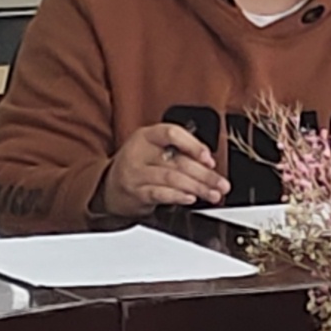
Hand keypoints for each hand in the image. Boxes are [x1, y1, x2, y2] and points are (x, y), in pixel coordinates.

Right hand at [99, 122, 227, 216]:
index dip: (193, 145)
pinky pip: (159, 193)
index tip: (209, 158)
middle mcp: (139, 152)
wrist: (109, 189)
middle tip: (222, 184)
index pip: (172, 133)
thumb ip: (178, 152)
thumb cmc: (139, 167)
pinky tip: (190, 198)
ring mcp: (135, 172)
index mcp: (147, 135)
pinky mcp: (135, 192)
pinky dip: (178, 196)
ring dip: (197, 187)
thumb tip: (209, 163)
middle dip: (205, 174)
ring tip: (212, 194)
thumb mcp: (153, 150)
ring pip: (172, 178)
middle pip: (177, 160)